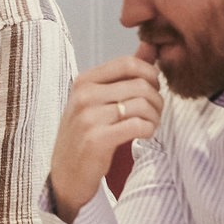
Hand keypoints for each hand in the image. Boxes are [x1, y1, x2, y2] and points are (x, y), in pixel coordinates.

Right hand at [47, 52, 164, 222]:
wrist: (66, 176)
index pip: (128, 63)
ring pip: (142, 104)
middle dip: (157, 99)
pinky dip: (149, 130)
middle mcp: (84, 96)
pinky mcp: (97, 140)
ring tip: (150, 125)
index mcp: (84, 81)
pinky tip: (144, 135)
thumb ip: (124, 75)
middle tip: (155, 112)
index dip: (150, 74)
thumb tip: (150, 47)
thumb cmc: (86, 135)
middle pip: (140, 84)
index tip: (153, 89)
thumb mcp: (99, 101)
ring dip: (155, 116)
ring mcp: (88, 118)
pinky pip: (138, 125)